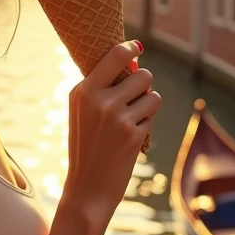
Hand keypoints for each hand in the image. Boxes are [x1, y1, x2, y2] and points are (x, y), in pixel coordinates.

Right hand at [60, 40, 161, 225]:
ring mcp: (117, 117)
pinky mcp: (133, 134)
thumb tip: (135, 60)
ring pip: (152, 95)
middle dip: (144, 85)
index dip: (130, 48)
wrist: (87, 187)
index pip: (114, 55)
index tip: (137, 47)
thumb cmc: (87, 145)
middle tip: (132, 99)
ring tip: (131, 120)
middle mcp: (99, 100)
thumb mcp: (83, 112)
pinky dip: (145, 124)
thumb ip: (102, 85)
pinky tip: (129, 138)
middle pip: (142, 74)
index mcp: (82, 91)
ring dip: (147, 105)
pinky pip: (152, 115)